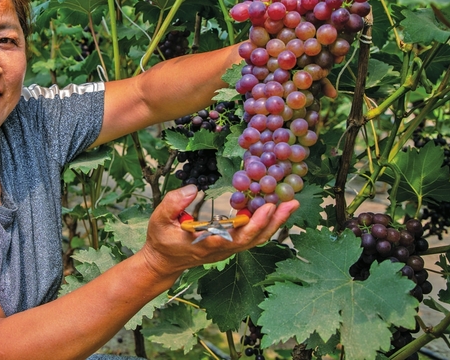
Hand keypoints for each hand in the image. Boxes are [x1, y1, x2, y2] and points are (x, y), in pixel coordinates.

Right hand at [139, 184, 298, 279]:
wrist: (163, 262)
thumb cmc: (161, 239)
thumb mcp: (159, 219)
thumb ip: (174, 203)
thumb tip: (194, 188)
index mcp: (205, 243)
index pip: (234, 237)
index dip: (252, 224)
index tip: (266, 208)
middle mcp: (221, 249)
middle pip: (254, 238)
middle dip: (273, 222)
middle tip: (291, 203)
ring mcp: (227, 249)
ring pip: (256, 239)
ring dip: (274, 223)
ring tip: (290, 204)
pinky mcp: (229, 246)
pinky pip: (251, 237)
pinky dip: (265, 224)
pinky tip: (274, 210)